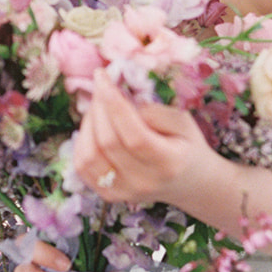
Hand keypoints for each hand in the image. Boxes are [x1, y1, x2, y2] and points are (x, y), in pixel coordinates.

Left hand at [74, 72, 212, 208]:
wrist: (189, 182)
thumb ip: (155, 111)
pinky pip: (82, 166)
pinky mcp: (109, 195)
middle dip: (98, 107)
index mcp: (169, 163)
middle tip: (101, 86)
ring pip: (89, 156)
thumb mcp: (183, 121)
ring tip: (98, 106)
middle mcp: (144, 182)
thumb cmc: (186, 145)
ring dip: (87, 123)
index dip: (113, 103)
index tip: (103, 77)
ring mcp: (124, 192)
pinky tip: (94, 126)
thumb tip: (120, 102)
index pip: (134, 135)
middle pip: (108, 143)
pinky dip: (82, 141)